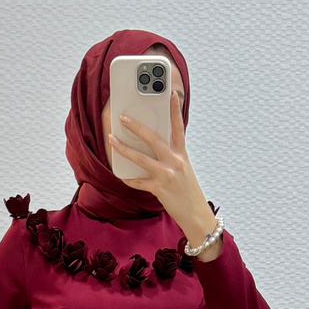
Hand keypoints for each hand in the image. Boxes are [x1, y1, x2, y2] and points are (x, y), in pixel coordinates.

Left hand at [108, 91, 215, 243]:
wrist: (197, 215)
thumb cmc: (188, 192)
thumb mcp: (183, 170)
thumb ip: (171, 157)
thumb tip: (151, 147)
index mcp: (182, 155)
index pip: (178, 127)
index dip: (175, 109)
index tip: (172, 93)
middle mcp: (175, 162)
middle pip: (154, 139)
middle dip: (137, 127)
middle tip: (123, 118)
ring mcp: (167, 175)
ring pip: (141, 158)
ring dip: (123, 148)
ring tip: (111, 140)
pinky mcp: (159, 189)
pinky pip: (138, 181)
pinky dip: (128, 178)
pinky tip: (121, 174)